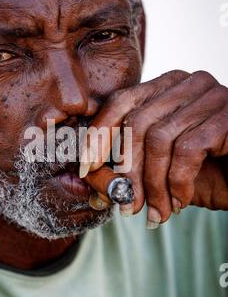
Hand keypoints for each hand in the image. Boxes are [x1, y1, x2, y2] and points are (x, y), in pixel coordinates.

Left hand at [79, 70, 227, 227]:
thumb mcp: (160, 174)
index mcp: (165, 88)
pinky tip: (179, 203)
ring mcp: (210, 95)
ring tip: (156, 213)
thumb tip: (88, 179)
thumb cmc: (208, 174)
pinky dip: (177, 183)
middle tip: (126, 207)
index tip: (86, 170)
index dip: (98, 136)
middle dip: (126, 171)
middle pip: (136, 122)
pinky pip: (187, 150)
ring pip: (159, 138)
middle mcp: (187, 83)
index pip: (120, 101)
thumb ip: (127, 171)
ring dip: (153, 185)